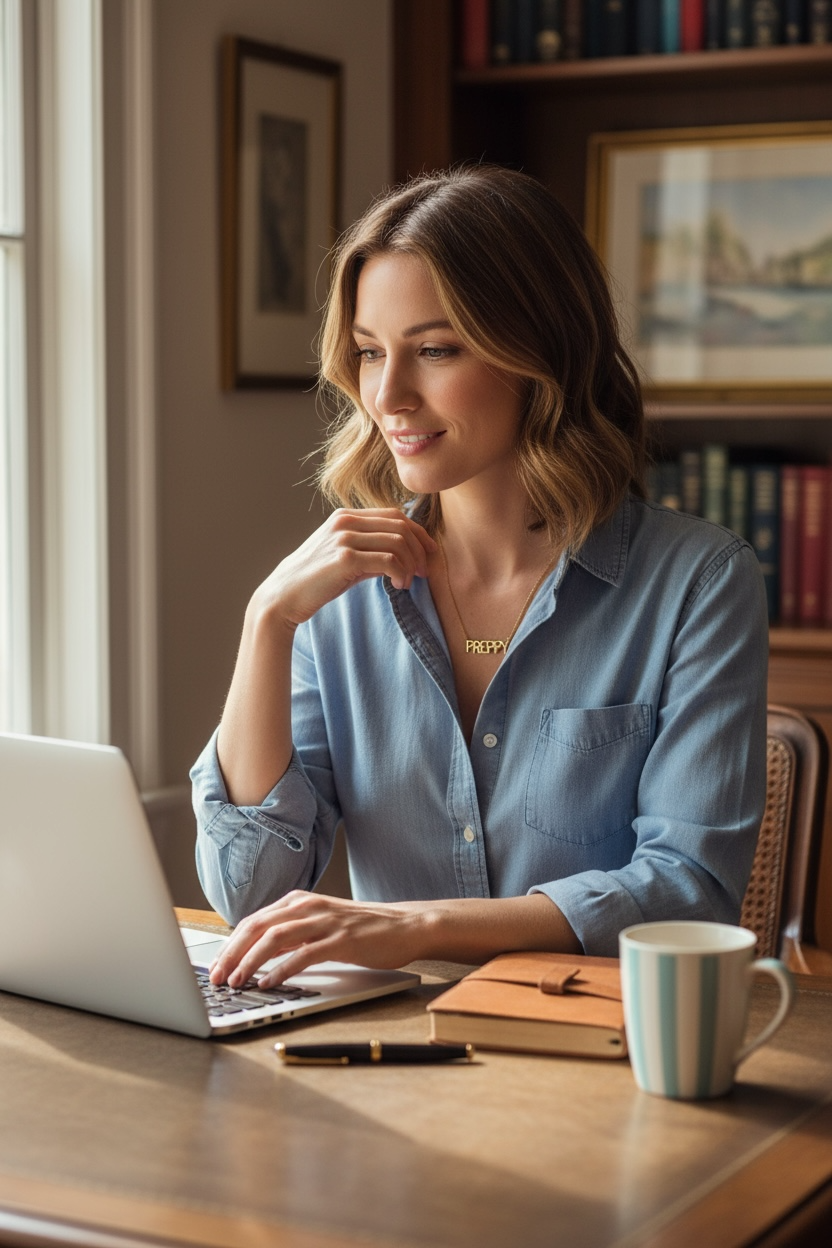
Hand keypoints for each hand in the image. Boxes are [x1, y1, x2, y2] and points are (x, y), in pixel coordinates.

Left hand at [208, 891, 426, 987]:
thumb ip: (290, 936)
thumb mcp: (319, 925)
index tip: (215, 967)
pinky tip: (269, 983)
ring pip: (275, 937)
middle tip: (217, 977)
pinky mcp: (341, 939)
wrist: (404, 925)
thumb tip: (256, 955)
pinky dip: (282, 969)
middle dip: (232, 953)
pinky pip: (304, 954)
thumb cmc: (361, 930)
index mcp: (299, 901)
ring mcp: (325, 921)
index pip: (253, 921)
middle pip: (257, 926)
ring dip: (251, 961)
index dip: (229, 945)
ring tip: (237, 981)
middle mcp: (308, 906)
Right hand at [257, 508, 436, 629]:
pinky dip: (401, 573)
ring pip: (398, 542)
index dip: (418, 533)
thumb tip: (403, 556)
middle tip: (424, 572)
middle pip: (401, 525)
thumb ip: (371, 551)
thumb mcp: (345, 559)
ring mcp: (344, 537)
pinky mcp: (345, 558)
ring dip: (411, 564)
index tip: (428, 554)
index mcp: (345, 516)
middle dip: (420, 549)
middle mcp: (345, 521)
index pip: (395, 515)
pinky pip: (388, 560)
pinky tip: (398, 586)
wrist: (284, 596)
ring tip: (408, 582)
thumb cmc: (316, 581)